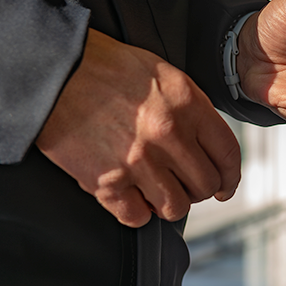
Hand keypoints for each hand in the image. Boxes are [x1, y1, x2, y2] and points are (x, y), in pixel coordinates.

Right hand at [36, 29, 241, 226]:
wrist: (55, 72)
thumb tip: (208, 142)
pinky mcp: (107, 181)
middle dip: (199, 189)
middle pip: (206, 184)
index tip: (226, 185)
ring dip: (169, 203)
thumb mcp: (163, 74)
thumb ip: (191, 108)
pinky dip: (136, 212)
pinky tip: (131, 196)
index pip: (228, 154)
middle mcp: (168, 135)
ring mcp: (138, 161)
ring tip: (157, 190)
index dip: (231, 176)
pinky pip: (137, 217)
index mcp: (188, 105)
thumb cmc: (105, 68)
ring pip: (176, 207)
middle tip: (184, 183)